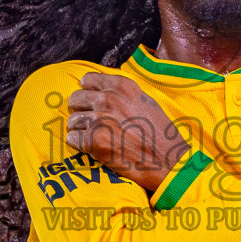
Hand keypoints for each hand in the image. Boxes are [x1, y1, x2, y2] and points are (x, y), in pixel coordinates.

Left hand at [66, 72, 190, 191]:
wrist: (168, 161)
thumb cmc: (161, 135)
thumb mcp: (146, 103)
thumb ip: (123, 95)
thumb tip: (103, 92)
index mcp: (122, 86)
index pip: (88, 79)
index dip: (88, 92)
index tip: (92, 103)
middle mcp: (109, 99)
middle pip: (76, 98)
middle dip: (81, 111)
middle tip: (92, 123)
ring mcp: (100, 119)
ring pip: (73, 120)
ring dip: (81, 130)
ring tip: (96, 138)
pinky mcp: (94, 140)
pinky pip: (73, 138)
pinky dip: (80, 145)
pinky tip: (94, 149)